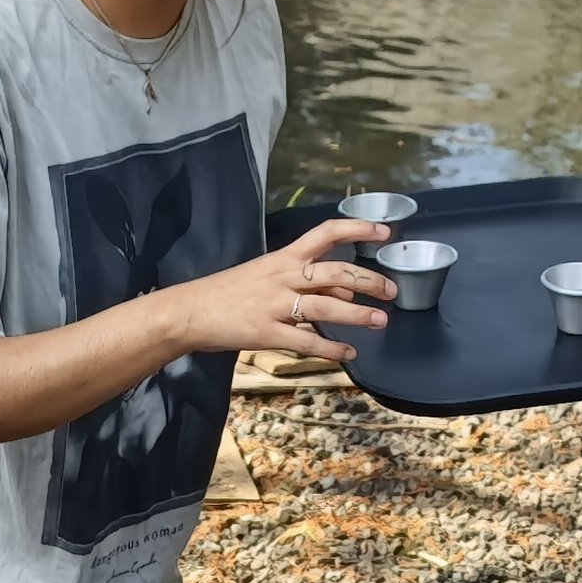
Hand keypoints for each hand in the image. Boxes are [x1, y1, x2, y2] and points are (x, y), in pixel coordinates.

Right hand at [159, 223, 394, 364]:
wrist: (190, 311)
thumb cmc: (229, 292)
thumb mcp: (266, 275)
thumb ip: (304, 281)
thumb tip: (343, 293)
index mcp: (283, 258)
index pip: (326, 233)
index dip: (357, 229)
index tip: (384, 231)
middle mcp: (283, 277)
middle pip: (336, 273)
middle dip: (369, 281)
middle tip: (391, 291)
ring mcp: (275, 305)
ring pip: (326, 307)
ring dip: (358, 315)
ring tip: (380, 321)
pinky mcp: (267, 333)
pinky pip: (307, 341)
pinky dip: (331, 348)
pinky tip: (349, 354)